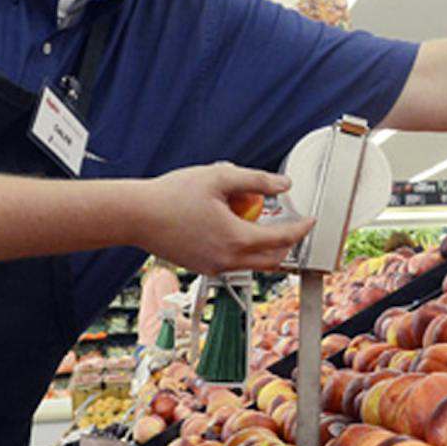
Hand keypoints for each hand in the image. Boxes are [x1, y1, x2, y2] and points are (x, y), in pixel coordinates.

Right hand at [136, 162, 315, 273]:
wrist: (136, 216)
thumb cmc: (171, 196)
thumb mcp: (219, 177)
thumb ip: (256, 181)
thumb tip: (284, 185)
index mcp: (236, 239)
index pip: (282, 239)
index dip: (301, 229)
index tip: (310, 221)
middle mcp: (228, 260)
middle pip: (272, 260)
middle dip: (287, 244)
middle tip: (292, 225)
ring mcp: (214, 268)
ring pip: (252, 263)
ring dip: (263, 246)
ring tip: (257, 220)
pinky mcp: (202, 268)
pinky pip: (232, 262)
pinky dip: (241, 248)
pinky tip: (230, 225)